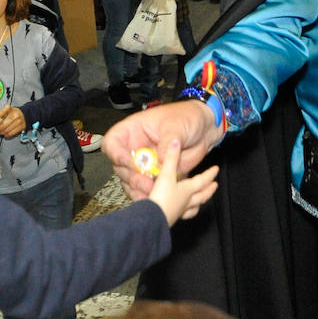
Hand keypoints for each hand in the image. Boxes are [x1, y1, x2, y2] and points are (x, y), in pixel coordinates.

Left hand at [0, 106, 26, 137]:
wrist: (24, 114)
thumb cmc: (13, 112)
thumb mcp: (6, 109)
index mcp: (10, 109)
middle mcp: (16, 115)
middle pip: (3, 125)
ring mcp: (19, 121)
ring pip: (6, 130)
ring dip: (1, 132)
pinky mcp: (22, 127)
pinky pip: (11, 133)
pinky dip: (6, 135)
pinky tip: (4, 133)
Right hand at [103, 101, 222, 199]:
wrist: (205, 130)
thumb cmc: (187, 118)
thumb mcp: (176, 125)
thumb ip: (167, 143)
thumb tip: (160, 160)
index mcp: (133, 131)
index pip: (112, 143)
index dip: (116, 154)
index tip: (128, 162)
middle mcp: (134, 149)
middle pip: (120, 167)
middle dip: (132, 177)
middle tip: (146, 183)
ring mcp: (144, 165)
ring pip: (131, 182)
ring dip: (140, 190)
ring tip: (153, 194)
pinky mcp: (156, 177)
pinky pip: (147, 190)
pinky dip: (151, 197)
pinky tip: (157, 201)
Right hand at [142, 139, 219, 224]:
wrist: (151, 220)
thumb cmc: (161, 199)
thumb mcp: (166, 175)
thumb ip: (171, 158)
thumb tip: (176, 142)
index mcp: (187, 190)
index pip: (202, 180)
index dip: (210, 174)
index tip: (216, 169)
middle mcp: (186, 202)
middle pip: (202, 196)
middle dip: (209, 190)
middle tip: (215, 186)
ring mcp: (179, 212)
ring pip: (193, 208)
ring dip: (198, 204)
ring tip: (201, 202)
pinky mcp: (170, 219)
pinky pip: (181, 215)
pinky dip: (184, 213)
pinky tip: (179, 212)